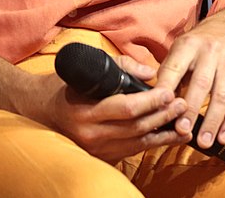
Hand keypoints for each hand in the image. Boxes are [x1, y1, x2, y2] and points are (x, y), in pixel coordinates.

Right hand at [35, 57, 188, 160]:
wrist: (41, 110)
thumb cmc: (67, 85)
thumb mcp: (89, 69)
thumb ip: (122, 67)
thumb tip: (150, 73)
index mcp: (85, 112)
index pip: (126, 109)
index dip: (151, 102)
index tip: (169, 92)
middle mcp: (89, 134)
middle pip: (135, 128)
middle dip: (162, 116)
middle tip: (182, 105)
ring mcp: (94, 149)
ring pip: (136, 143)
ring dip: (163, 134)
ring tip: (183, 124)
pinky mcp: (99, 157)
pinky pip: (130, 151)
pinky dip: (151, 143)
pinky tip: (168, 136)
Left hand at [154, 17, 224, 149]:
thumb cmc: (196, 49)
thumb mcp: (178, 52)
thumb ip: (167, 76)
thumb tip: (152, 105)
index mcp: (188, 45)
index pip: (175, 68)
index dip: (167, 89)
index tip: (160, 110)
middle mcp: (211, 51)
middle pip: (201, 83)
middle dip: (191, 109)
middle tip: (182, 131)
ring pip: (222, 94)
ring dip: (213, 121)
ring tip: (204, 142)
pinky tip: (224, 136)